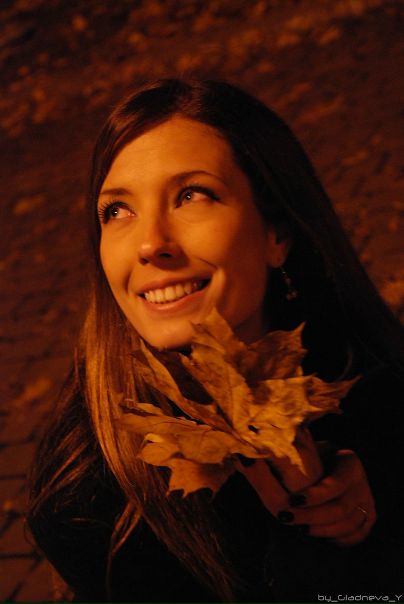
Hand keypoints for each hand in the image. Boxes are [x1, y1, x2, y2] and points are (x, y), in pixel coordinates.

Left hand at [237, 448, 376, 546]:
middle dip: (310, 517)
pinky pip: (353, 538)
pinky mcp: (365, 522)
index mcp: (349, 462)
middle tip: (286, 518)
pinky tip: (314, 534)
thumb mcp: (302, 449)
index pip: (337, 483)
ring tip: (297, 528)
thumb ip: (279, 455)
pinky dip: (334, 540)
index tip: (292, 500)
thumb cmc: (311, 457)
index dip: (316, 495)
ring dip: (319, 530)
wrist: (332, 466)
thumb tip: (244, 457)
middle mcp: (362, 484)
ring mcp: (367, 504)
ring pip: (346, 526)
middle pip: (340, 509)